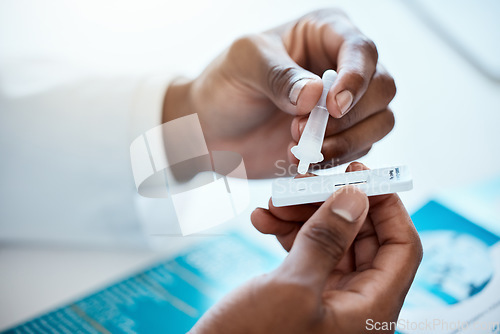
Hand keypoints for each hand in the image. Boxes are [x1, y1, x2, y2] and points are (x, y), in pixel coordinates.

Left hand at [163, 9, 395, 177]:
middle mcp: (343, 67)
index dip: (356, 78)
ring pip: (380, 122)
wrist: (213, 130)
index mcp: (324, 34)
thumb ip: (279, 75)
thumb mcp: (244, 65)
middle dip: (347, 116)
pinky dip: (337, 159)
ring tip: (300, 147)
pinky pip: (361, 149)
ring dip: (345, 141)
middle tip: (300, 129)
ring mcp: (345, 105)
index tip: (333, 106)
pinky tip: (305, 158)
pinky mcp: (341, 137)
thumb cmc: (226, 85)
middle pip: (382, 87)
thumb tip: (315, 95)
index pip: (361, 49)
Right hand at [190, 162, 421, 332]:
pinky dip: (286, 233)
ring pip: (331, 242)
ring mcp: (328, 299)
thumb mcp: (292, 287)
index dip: (387, 207)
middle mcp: (355, 304)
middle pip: (363, 239)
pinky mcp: (303, 295)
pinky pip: (306, 253)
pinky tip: (263, 220)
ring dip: (304, 216)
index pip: (401, 247)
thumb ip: (327, 240)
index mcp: (370, 310)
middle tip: (306, 183)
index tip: (361, 176)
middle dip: (333, 205)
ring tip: (274, 202)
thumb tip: (355, 198)